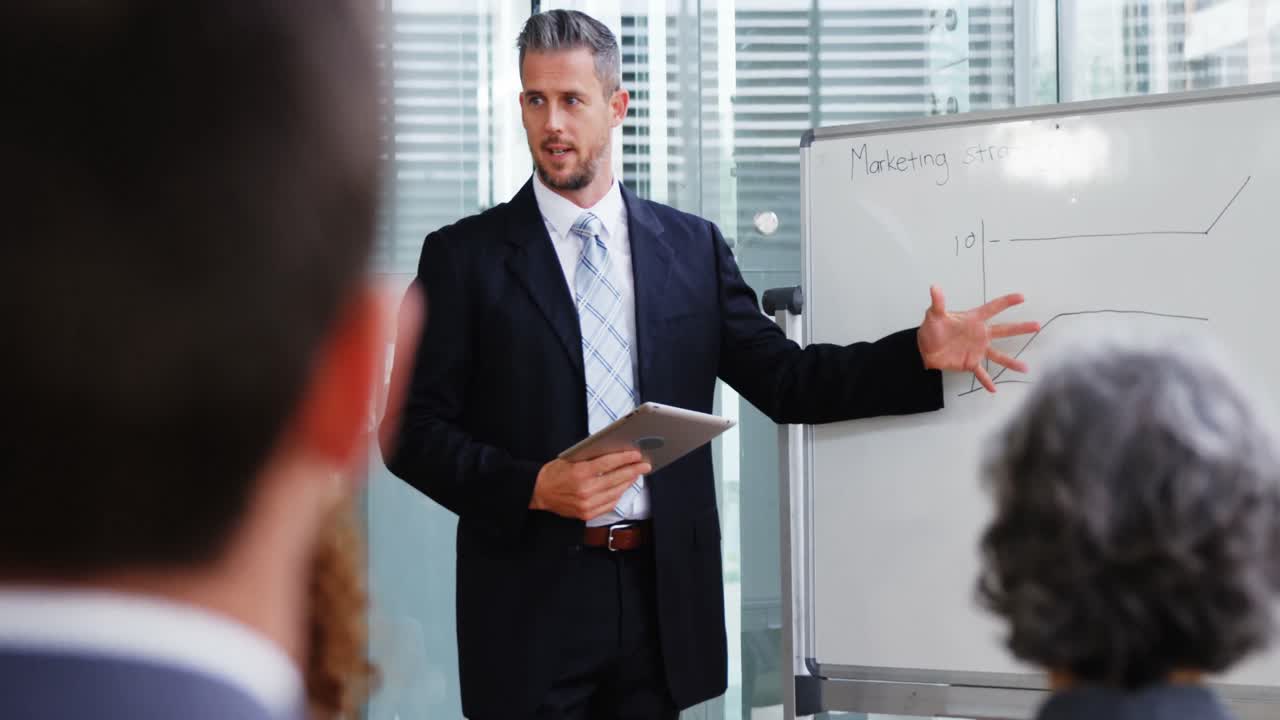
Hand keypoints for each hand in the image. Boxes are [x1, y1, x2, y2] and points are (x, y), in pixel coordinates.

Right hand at [530, 450, 651, 520]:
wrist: (538, 493)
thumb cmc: (553, 474)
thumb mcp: (570, 459)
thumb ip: (591, 457)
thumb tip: (614, 453)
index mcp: (580, 473)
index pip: (608, 464)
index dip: (625, 458)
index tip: (637, 455)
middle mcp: (585, 490)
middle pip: (616, 479)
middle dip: (633, 471)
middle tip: (644, 465)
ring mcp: (587, 504)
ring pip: (615, 492)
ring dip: (628, 483)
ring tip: (635, 475)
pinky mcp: (587, 514)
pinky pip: (609, 505)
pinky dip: (618, 495)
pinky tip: (622, 488)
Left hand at [917, 285, 1039, 392]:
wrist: (924, 348)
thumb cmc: (931, 329)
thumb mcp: (934, 315)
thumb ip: (938, 302)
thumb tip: (934, 287)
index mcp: (973, 320)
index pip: (992, 308)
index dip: (1006, 302)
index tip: (1021, 297)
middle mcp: (980, 334)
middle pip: (1004, 330)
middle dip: (1020, 328)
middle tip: (1037, 325)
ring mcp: (977, 349)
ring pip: (998, 356)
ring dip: (1011, 362)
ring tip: (1025, 368)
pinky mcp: (970, 363)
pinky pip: (981, 373)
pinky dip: (987, 381)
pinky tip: (994, 389)